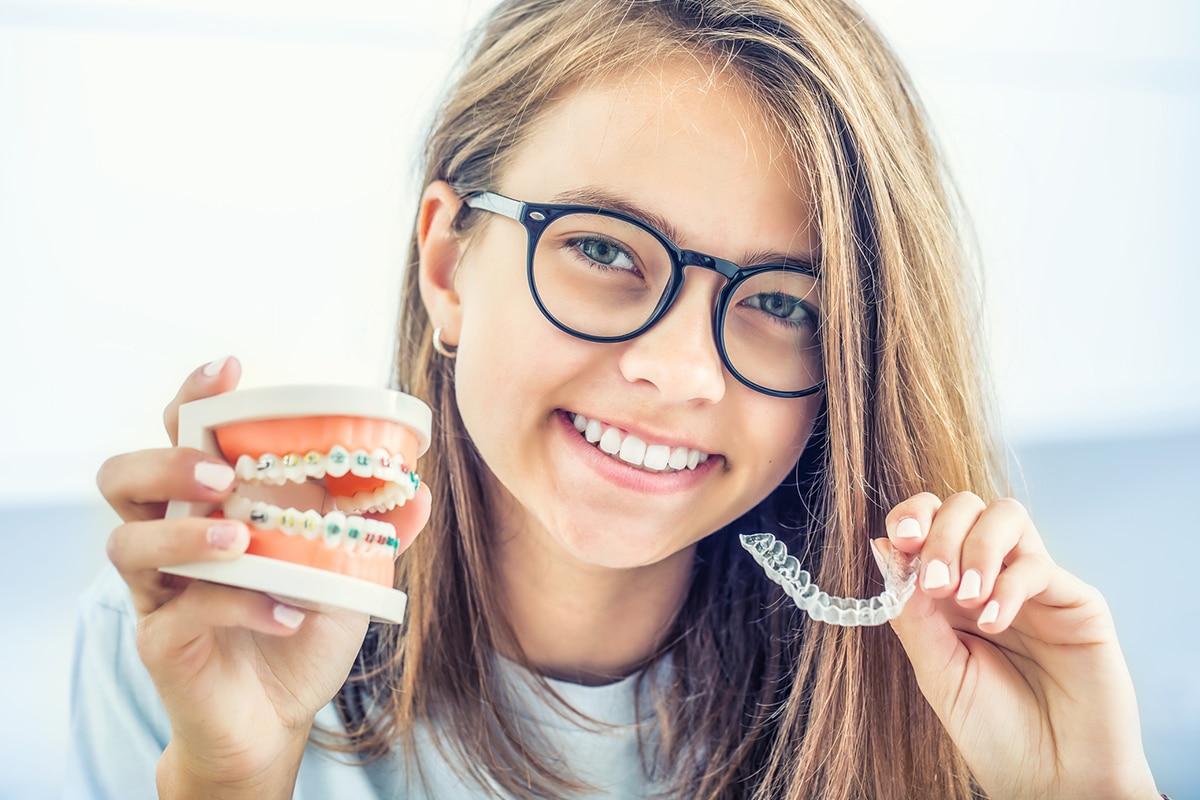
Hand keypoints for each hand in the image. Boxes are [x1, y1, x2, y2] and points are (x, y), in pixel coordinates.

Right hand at [98, 359, 370, 797]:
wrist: (277, 716)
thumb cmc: (301, 626)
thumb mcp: (347, 572)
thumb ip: (376, 528)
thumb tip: (419, 488)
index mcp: (213, 503)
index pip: (182, 434)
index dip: (195, 396)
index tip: (231, 370)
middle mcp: (174, 535)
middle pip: (125, 476)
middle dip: (168, 463)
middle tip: (221, 475)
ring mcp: (160, 588)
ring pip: (127, 542)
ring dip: (185, 533)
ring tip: (241, 541)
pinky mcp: (162, 638)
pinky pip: (183, 610)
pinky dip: (239, 604)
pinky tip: (287, 612)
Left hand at [876, 492, 1158, 799]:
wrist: (1051, 779)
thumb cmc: (993, 730)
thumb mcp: (936, 670)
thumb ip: (911, 612)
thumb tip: (883, 548)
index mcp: (948, 589)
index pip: (930, 521)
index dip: (913, 516)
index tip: (902, 542)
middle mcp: (991, 576)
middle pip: (966, 506)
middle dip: (942, 533)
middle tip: (935, 585)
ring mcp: (1034, 584)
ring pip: (1007, 515)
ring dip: (976, 547)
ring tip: (965, 599)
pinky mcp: (1076, 600)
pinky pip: (1038, 564)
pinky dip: (1009, 585)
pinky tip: (995, 622)